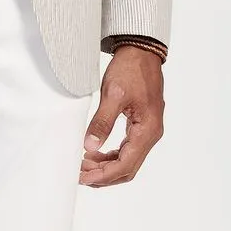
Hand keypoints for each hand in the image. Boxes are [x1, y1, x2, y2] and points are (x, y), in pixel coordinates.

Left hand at [80, 45, 163, 186]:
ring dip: (105, 167)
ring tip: (83, 165)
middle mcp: (151, 134)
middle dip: (103, 175)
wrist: (141, 52)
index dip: (103, 175)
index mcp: (147, 130)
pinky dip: (110, 156)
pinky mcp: (141, 126)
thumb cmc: (131, 69)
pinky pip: (126, 150)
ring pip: (127, 161)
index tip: (83, 178)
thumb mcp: (113, 95)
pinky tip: (94, 153)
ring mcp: (147, 131)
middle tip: (79, 174)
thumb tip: (90, 146)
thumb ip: (102, 122)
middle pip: (127, 168)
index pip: (125, 165)